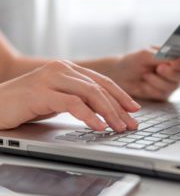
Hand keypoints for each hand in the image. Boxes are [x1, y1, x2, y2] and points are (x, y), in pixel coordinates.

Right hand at [0, 61, 140, 131]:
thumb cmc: (28, 103)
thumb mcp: (60, 98)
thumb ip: (80, 98)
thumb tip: (106, 110)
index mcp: (69, 69)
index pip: (102, 82)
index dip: (121, 95)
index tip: (134, 109)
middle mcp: (62, 69)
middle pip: (100, 88)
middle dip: (119, 107)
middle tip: (132, 123)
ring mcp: (51, 78)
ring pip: (90, 94)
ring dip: (109, 112)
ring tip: (120, 127)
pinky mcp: (40, 92)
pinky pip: (72, 104)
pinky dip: (89, 116)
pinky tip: (99, 126)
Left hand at [111, 47, 179, 100]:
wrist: (122, 75)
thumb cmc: (135, 60)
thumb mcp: (146, 54)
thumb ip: (160, 56)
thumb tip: (173, 60)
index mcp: (177, 56)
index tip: (174, 63)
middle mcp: (178, 70)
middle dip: (174, 73)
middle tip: (159, 69)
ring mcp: (172, 83)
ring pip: (174, 85)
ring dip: (157, 80)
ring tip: (145, 74)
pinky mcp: (165, 94)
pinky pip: (164, 93)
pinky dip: (151, 87)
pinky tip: (144, 82)